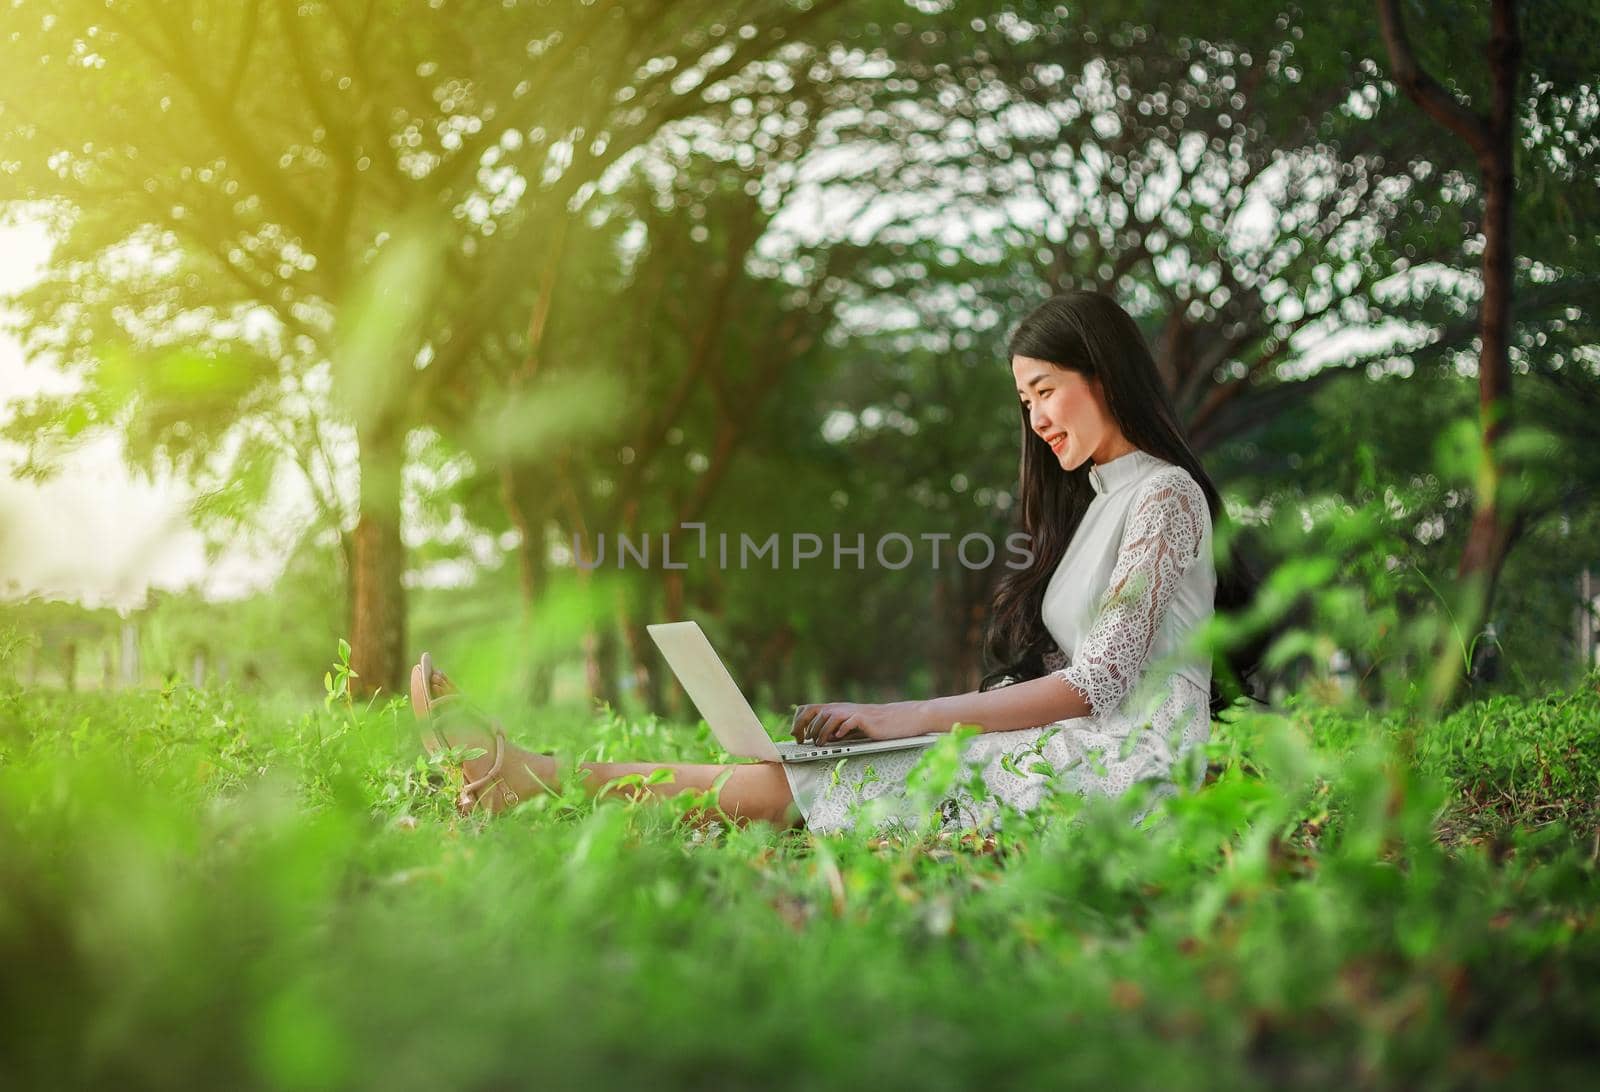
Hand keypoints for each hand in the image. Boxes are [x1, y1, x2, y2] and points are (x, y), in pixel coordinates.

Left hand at [791, 700, 934, 745]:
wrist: (899, 720)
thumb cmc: (874, 726)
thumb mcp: (851, 728)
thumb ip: (836, 731)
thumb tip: (818, 741)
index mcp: (835, 709)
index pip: (808, 709)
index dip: (798, 722)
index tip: (796, 737)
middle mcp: (841, 708)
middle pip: (814, 713)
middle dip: (807, 730)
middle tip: (806, 744)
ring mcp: (852, 712)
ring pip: (828, 717)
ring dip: (821, 732)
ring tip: (821, 744)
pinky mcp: (864, 718)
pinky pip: (847, 721)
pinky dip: (840, 730)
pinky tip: (839, 737)